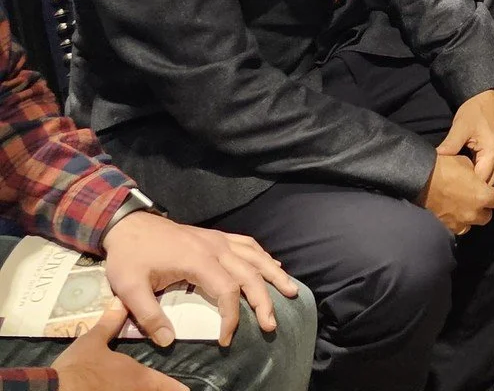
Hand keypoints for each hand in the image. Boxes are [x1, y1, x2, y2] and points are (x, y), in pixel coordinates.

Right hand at [55, 304, 180, 389]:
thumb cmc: (78, 367)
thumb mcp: (92, 341)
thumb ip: (110, 323)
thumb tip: (120, 302)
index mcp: (138, 377)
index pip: (167, 385)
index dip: (177, 387)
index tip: (187, 388)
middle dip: (162, 390)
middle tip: (174, 387)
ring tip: (144, 388)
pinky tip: (117, 390)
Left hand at [102, 208, 295, 348]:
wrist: (129, 224)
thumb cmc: (130, 256)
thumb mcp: (130, 288)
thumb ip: (149, 315)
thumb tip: (168, 341)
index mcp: (198, 261)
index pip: (227, 291)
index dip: (231, 317)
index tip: (226, 339)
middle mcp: (216, 248)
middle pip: (249, 274)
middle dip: (264, 300)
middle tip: (271, 324)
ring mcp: (218, 240)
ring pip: (256, 256)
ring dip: (274, 275)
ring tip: (291, 291)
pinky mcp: (216, 237)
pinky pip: (248, 244)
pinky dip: (264, 256)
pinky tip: (273, 266)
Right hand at [418, 151, 493, 235]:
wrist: (420, 180)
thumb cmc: (445, 168)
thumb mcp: (466, 163)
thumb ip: (476, 174)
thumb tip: (476, 178)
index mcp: (482, 196)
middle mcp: (473, 213)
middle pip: (487, 216)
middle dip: (485, 208)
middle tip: (479, 199)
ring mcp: (458, 222)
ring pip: (471, 225)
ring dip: (470, 217)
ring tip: (464, 208)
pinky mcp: (445, 226)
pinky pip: (455, 228)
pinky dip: (457, 222)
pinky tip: (452, 213)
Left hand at [437, 88, 493, 185]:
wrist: (487, 96)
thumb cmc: (474, 110)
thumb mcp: (460, 127)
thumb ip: (449, 145)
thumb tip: (434, 160)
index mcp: (492, 151)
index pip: (481, 180)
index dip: (467, 189)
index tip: (450, 193)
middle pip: (488, 184)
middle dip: (472, 190)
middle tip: (452, 195)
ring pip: (490, 179)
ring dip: (476, 184)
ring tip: (457, 189)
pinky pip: (489, 171)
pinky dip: (478, 176)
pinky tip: (465, 178)